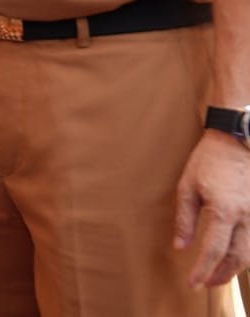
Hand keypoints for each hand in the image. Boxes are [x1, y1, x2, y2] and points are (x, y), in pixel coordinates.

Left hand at [175, 131, 249, 286]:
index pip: (213, 250)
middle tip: (207, 283)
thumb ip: (185, 219)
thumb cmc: (208, 160)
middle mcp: (247, 216)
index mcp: (224, 210)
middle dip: (222, 275)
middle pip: (239, 258)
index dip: (202, 270)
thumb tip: (180, 247)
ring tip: (218, 273)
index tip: (193, 284)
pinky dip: (245, 252)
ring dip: (235, 266)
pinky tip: (233, 255)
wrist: (237, 139)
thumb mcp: (188, 186)